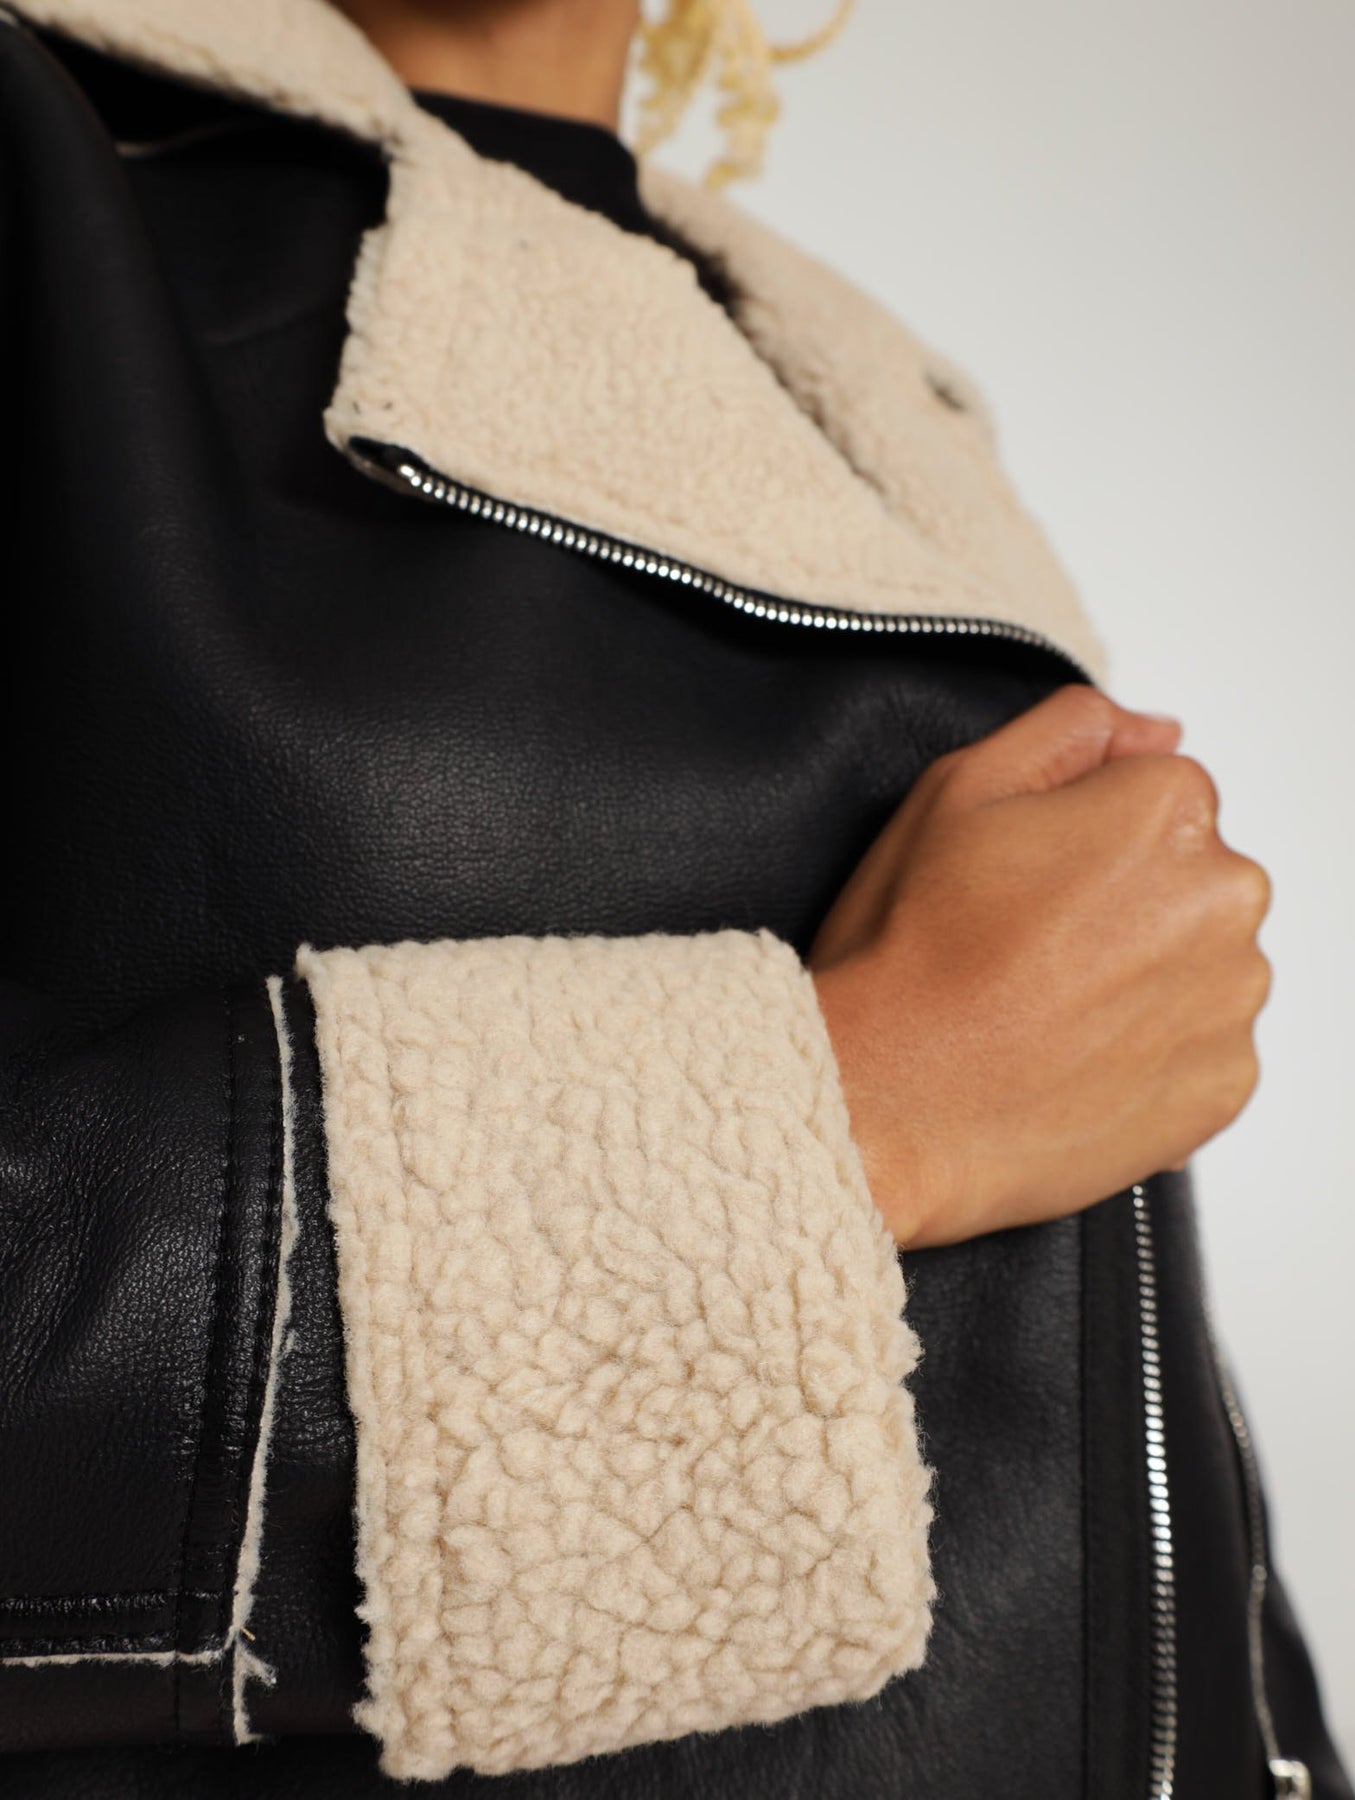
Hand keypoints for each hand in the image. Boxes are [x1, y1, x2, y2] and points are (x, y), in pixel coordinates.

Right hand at [808, 686, 1271, 1247]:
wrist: (889, 1103)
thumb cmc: (909, 951)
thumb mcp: (957, 788)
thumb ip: (1069, 730)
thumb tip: (1154, 730)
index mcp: (1165, 809)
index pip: (1155, 792)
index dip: (1080, 834)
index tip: (1025, 879)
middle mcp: (1224, 897)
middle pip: (1189, 875)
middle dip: (1123, 901)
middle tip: (1026, 947)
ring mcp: (1231, 998)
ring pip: (1199, 962)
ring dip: (1141, 977)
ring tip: (1044, 1010)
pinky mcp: (1224, 1085)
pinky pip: (1202, 1049)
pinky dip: (1149, 1053)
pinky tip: (1072, 1059)